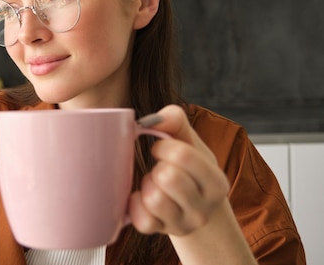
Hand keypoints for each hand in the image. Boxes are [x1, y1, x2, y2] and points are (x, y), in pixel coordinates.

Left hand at [129, 104, 229, 235]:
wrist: (192, 206)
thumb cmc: (188, 168)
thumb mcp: (188, 141)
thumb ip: (175, 121)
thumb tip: (155, 119)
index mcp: (216, 182)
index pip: (183, 155)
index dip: (164, 146)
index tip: (161, 148)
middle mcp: (204, 208)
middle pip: (167, 177)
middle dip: (157, 166)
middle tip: (159, 168)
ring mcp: (183, 224)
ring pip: (154, 199)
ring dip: (147, 185)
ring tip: (154, 182)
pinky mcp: (161, 232)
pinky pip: (141, 220)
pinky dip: (135, 204)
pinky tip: (142, 197)